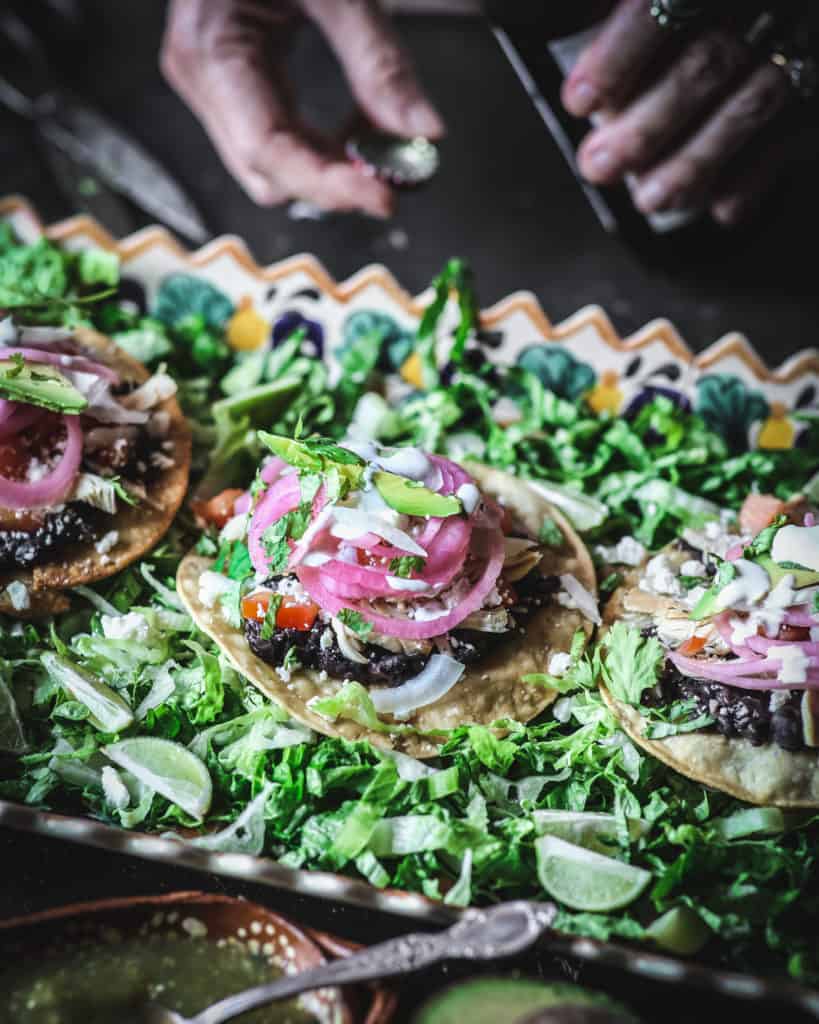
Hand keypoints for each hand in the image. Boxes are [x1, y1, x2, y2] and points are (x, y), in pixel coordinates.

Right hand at [161, 0, 443, 216]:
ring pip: (273, 169)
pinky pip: (278, 143)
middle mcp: (203, 77)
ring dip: (329, 171)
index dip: (328, 185)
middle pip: (269, 173)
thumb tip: (423, 130)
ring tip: (379, 148)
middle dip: (332, 183)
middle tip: (394, 173)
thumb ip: (380, 61)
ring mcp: (214, 87)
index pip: (269, 150)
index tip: (383, 196)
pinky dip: (321, 150)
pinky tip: (356, 135)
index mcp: (212, 47)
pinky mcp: (234, 89)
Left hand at [562, 0, 805, 224]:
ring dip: (692, 164)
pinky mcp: (818, 96)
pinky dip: (752, 179)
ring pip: (755, 102)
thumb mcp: (655, 7)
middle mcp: (767, 3)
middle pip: (706, 63)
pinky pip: (793, 137)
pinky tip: (718, 207)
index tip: (579, 102)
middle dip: (644, 129)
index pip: (657, 4)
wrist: (773, 27)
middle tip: (598, 166)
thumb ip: (624, 22)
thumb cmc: (693, 27)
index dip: (617, 57)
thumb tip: (582, 77)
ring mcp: (803, 44)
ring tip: (649, 199)